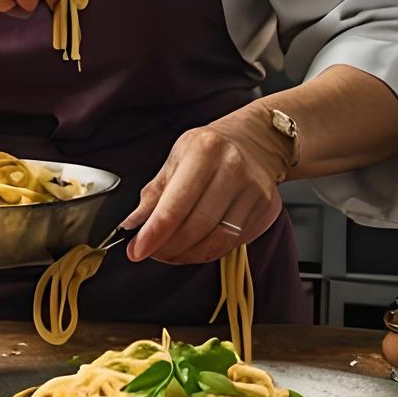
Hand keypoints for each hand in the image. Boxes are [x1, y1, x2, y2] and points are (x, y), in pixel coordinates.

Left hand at [121, 114, 288, 265]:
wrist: (255, 141)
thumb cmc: (211, 149)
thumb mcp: (177, 158)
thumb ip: (154, 193)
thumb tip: (132, 225)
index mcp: (205, 150)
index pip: (175, 205)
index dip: (154, 234)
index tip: (136, 250)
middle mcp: (233, 169)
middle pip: (196, 227)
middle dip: (168, 248)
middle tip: (152, 252)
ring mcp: (253, 191)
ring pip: (216, 241)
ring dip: (187, 255)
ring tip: (170, 253)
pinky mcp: (265, 209)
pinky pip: (231, 243)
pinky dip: (208, 251)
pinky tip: (195, 247)